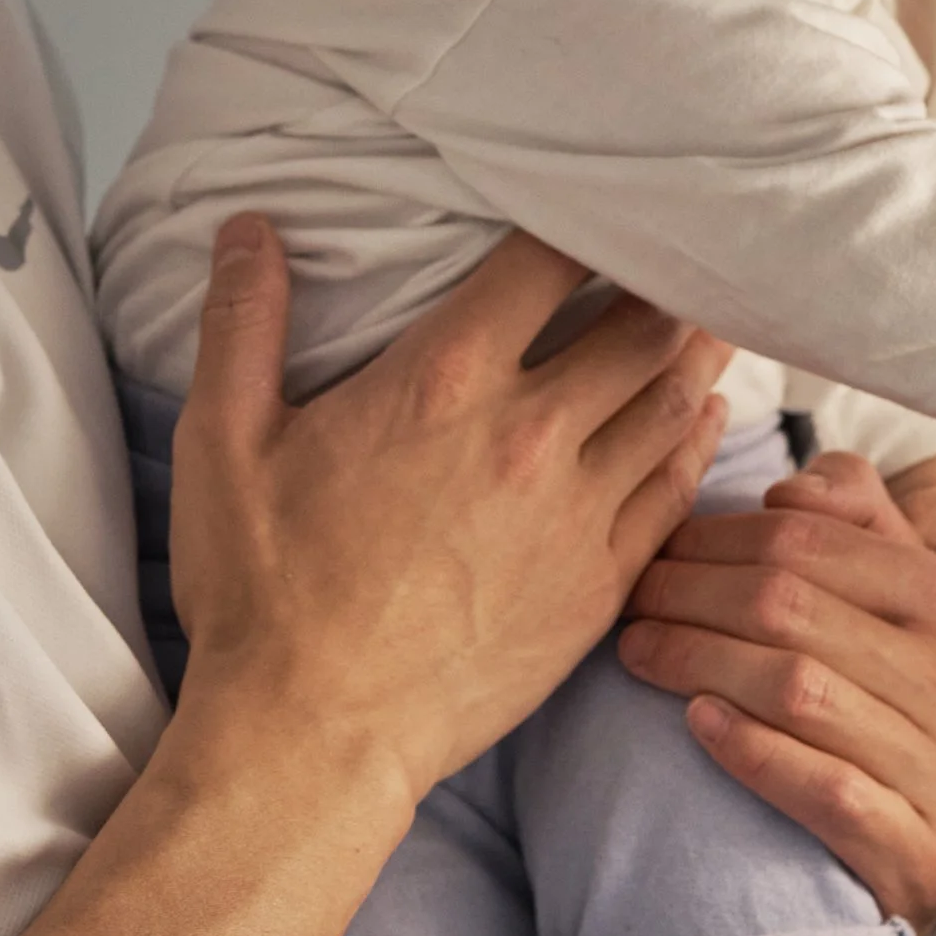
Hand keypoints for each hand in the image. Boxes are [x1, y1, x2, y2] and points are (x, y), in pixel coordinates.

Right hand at [172, 216, 730, 806]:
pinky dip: (698, 441)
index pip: (547, 262)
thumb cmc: (262, 593)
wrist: (313, 738)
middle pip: (637, 325)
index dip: (585, 219)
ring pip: (671, 402)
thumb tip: (249, 227)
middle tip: (688, 248)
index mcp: (444, 381)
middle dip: (665, 278)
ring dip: (696, 350)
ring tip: (712, 313)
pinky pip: (675, 491)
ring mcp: (576, 513)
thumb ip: (242, 324)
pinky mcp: (599, 584)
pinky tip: (704, 416)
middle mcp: (529, 434)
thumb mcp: (223, 444)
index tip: (606, 198)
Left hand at [617, 452, 935, 928]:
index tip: (653, 550)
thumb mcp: (884, 605)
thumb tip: (790, 491)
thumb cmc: (880, 712)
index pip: (809, 542)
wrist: (915, 855)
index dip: (714, 539)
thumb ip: (850, 522)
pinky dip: (752, 751)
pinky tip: (696, 724)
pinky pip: (826, 789)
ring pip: (799, 691)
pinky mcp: (924, 853)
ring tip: (638, 652)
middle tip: (628, 602)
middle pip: (792, 611)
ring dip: (698, 662)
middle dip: (689, 596)